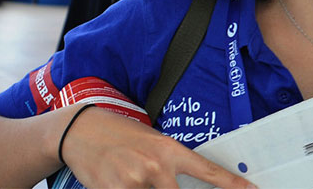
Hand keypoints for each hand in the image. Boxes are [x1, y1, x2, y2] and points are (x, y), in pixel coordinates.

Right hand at [62, 106, 253, 188]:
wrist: (81, 130)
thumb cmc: (121, 135)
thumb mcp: (153, 141)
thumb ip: (170, 163)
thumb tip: (186, 182)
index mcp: (170, 150)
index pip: (208, 171)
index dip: (232, 184)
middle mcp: (155, 166)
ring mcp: (133, 181)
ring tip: (137, 180)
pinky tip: (122, 184)